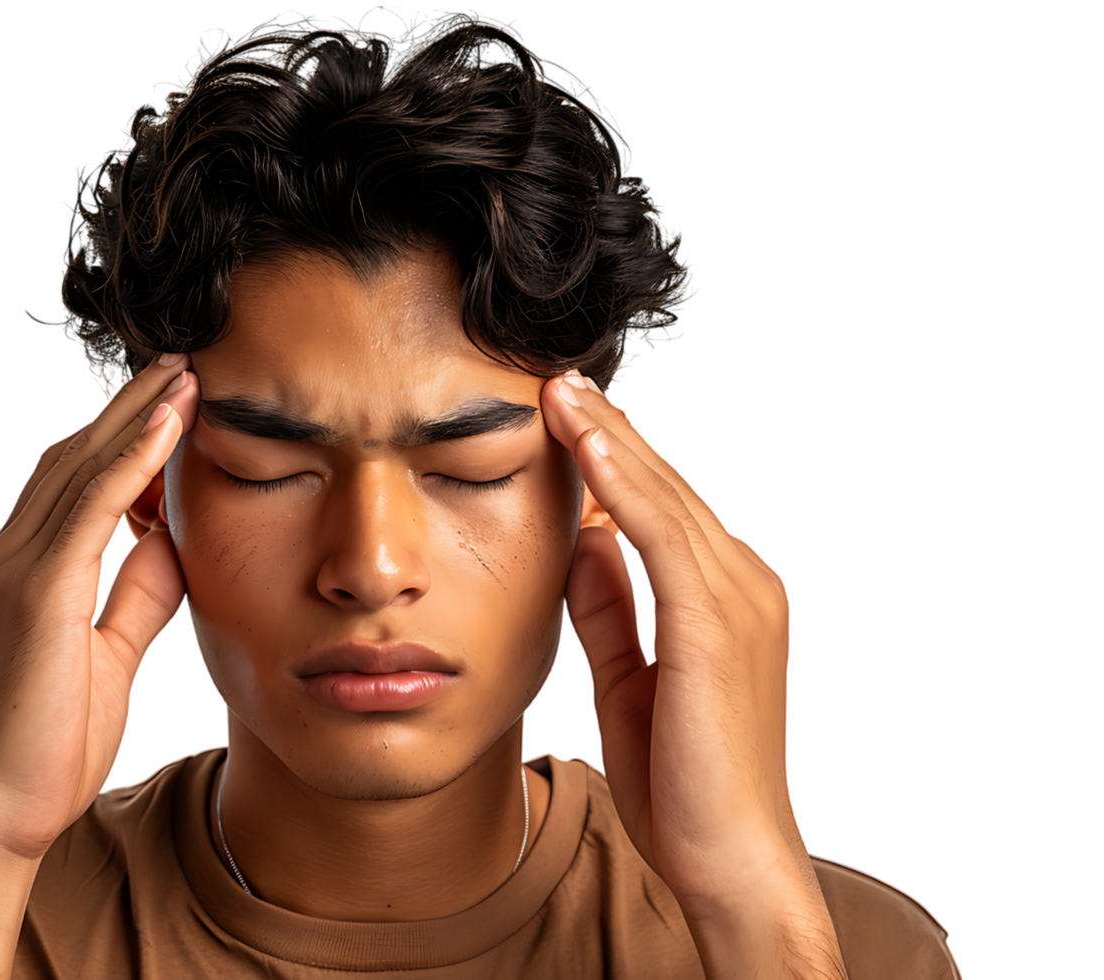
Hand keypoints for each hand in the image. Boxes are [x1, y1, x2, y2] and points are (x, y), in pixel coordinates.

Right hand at [0, 354, 199, 861]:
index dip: (122, 437)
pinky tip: (165, 425)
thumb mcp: (110, 656)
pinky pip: (89, 508)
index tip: (170, 403)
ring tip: (183, 373)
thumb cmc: (50, 744)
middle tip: (180, 362)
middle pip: (75, 458)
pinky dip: (129, 461)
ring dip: (136, 416)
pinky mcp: (36, 593)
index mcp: (23, 572)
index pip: (75, 483)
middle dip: (130, 407)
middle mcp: (8, 558)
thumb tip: (172, 545)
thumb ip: (136, 596)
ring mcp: (15, 571)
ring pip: (81, 468)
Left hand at [540, 370, 801, 913]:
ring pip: (665, 500)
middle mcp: (743, 588)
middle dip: (610, 431)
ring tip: (561, 393)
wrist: (732, 862)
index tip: (564, 416)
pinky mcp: (717, 627)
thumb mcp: (631, 680)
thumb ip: (610, 611)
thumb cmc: (683, 786)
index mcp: (725, 601)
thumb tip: (580, 546)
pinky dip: (624, 490)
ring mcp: (738, 603)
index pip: (662, 510)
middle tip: (558, 380)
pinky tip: (586, 449)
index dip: (614, 459)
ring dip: (610, 441)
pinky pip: (664, 539)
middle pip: (666, 490)